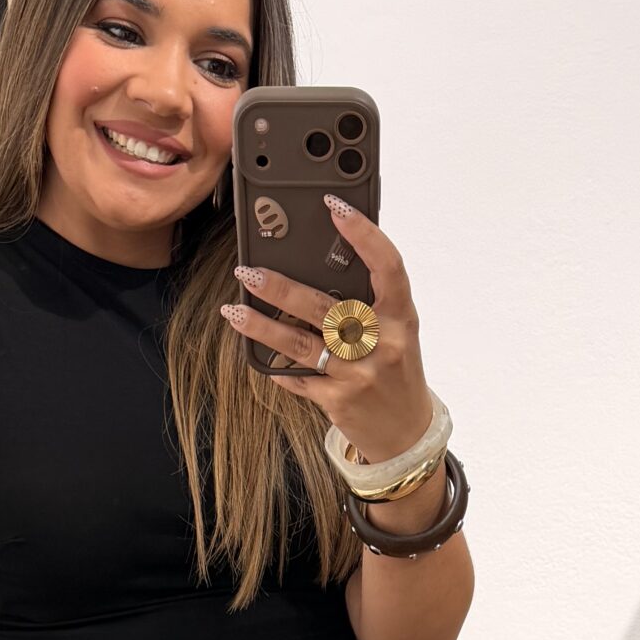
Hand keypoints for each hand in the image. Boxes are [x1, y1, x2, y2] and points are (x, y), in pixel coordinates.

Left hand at [220, 195, 434, 464]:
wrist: (406, 433)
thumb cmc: (396, 371)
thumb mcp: (396, 332)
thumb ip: (369, 301)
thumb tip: (322, 262)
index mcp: (401, 318)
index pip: (387, 266)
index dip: (363, 234)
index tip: (335, 206)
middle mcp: (381, 344)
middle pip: (325, 308)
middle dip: (282, 288)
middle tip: (248, 271)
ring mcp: (358, 374)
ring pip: (300, 344)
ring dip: (262, 326)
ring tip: (234, 310)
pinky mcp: (338, 400)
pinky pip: (297, 377)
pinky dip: (275, 366)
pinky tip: (255, 353)